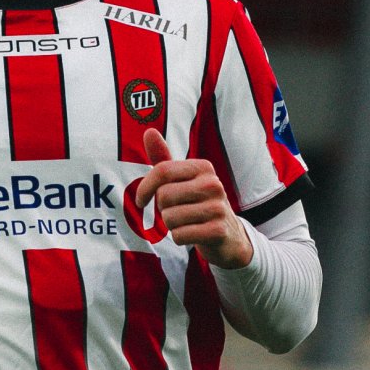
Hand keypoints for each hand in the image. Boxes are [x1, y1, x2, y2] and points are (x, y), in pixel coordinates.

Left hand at [133, 128, 252, 268]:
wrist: (228, 234)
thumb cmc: (197, 203)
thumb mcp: (182, 180)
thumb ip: (163, 159)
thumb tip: (148, 131)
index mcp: (203, 167)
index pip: (162, 171)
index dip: (144, 187)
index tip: (141, 200)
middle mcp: (213, 184)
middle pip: (163, 196)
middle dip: (162, 209)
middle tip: (177, 211)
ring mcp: (218, 208)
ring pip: (169, 218)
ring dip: (171, 225)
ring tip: (187, 222)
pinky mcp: (218, 230)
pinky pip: (179, 235)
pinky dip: (180, 238)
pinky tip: (193, 234)